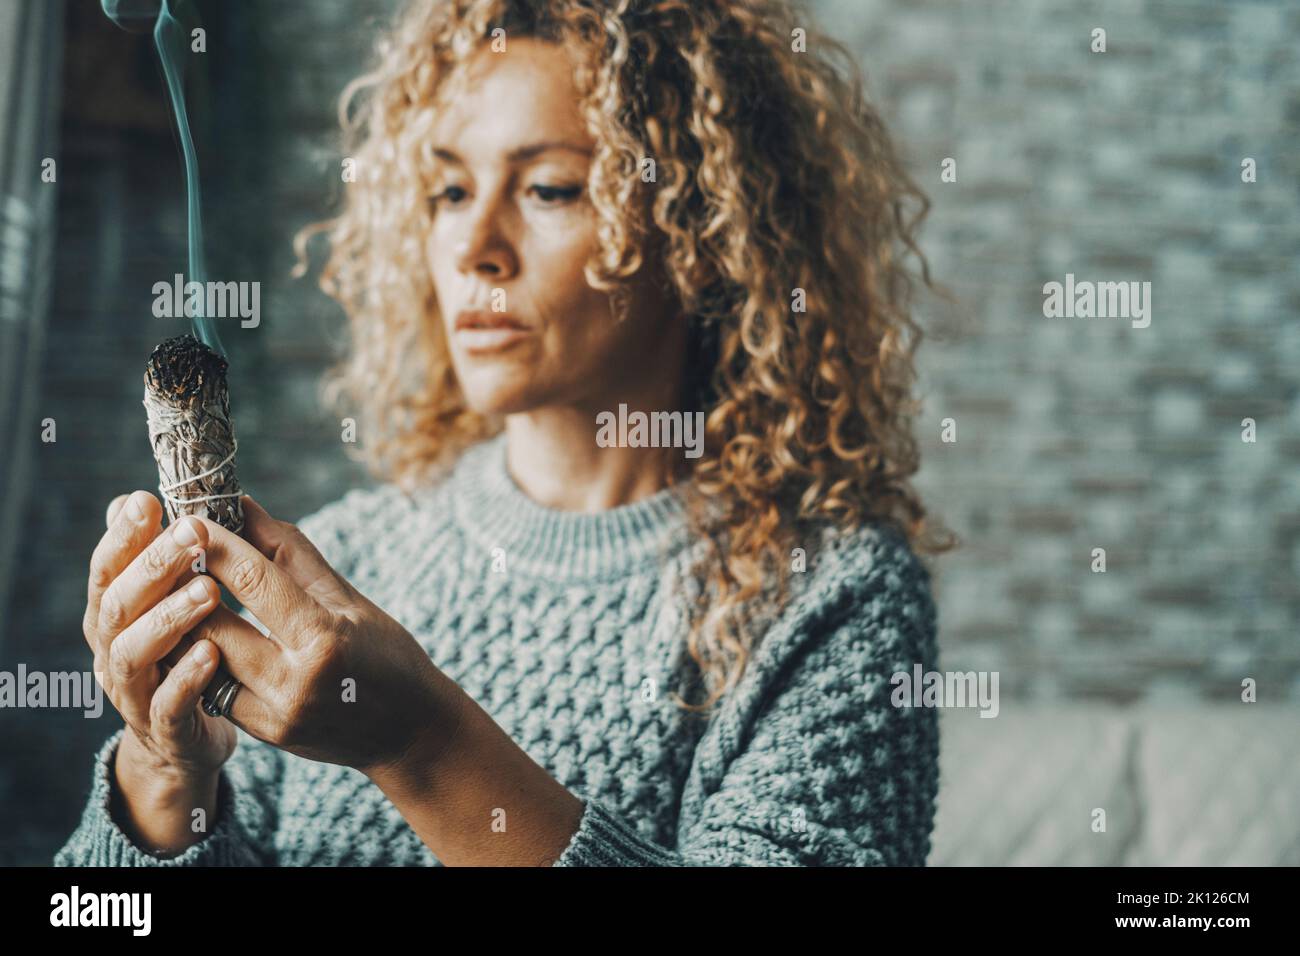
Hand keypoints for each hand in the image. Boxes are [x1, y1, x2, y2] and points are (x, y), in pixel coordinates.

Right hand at [84, 490, 235, 786]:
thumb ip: (160, 559)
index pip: (108, 567)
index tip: (148, 498)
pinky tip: (211, 653)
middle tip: (193, 532)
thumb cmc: (181, 656)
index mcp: (114, 614)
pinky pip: (168, 705)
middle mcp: (113, 649)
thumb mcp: (168, 604)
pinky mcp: (164, 728)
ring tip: (208, 590)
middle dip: (153, 564)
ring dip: (168, 617)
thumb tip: (142, 497)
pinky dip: (185, 678)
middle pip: (118, 602)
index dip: (123, 534)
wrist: (184, 742)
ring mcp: (134, 692)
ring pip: (133, 652)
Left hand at [172, 494, 465, 776]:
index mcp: (325, 636)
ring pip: (202, 660)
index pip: (254, 580)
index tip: (191, 517)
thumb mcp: (349, 598)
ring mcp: (276, 713)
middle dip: (182, 583)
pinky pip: (212, 690)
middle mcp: (296, 680)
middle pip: (214, 623)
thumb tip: (243, 507)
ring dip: (179, 622)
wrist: (410, 732)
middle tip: (163, 552)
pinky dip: (196, 658)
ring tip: (164, 589)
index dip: (217, 545)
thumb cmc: (387, 654)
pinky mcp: (265, 734)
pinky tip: (186, 633)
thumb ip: (290, 553)